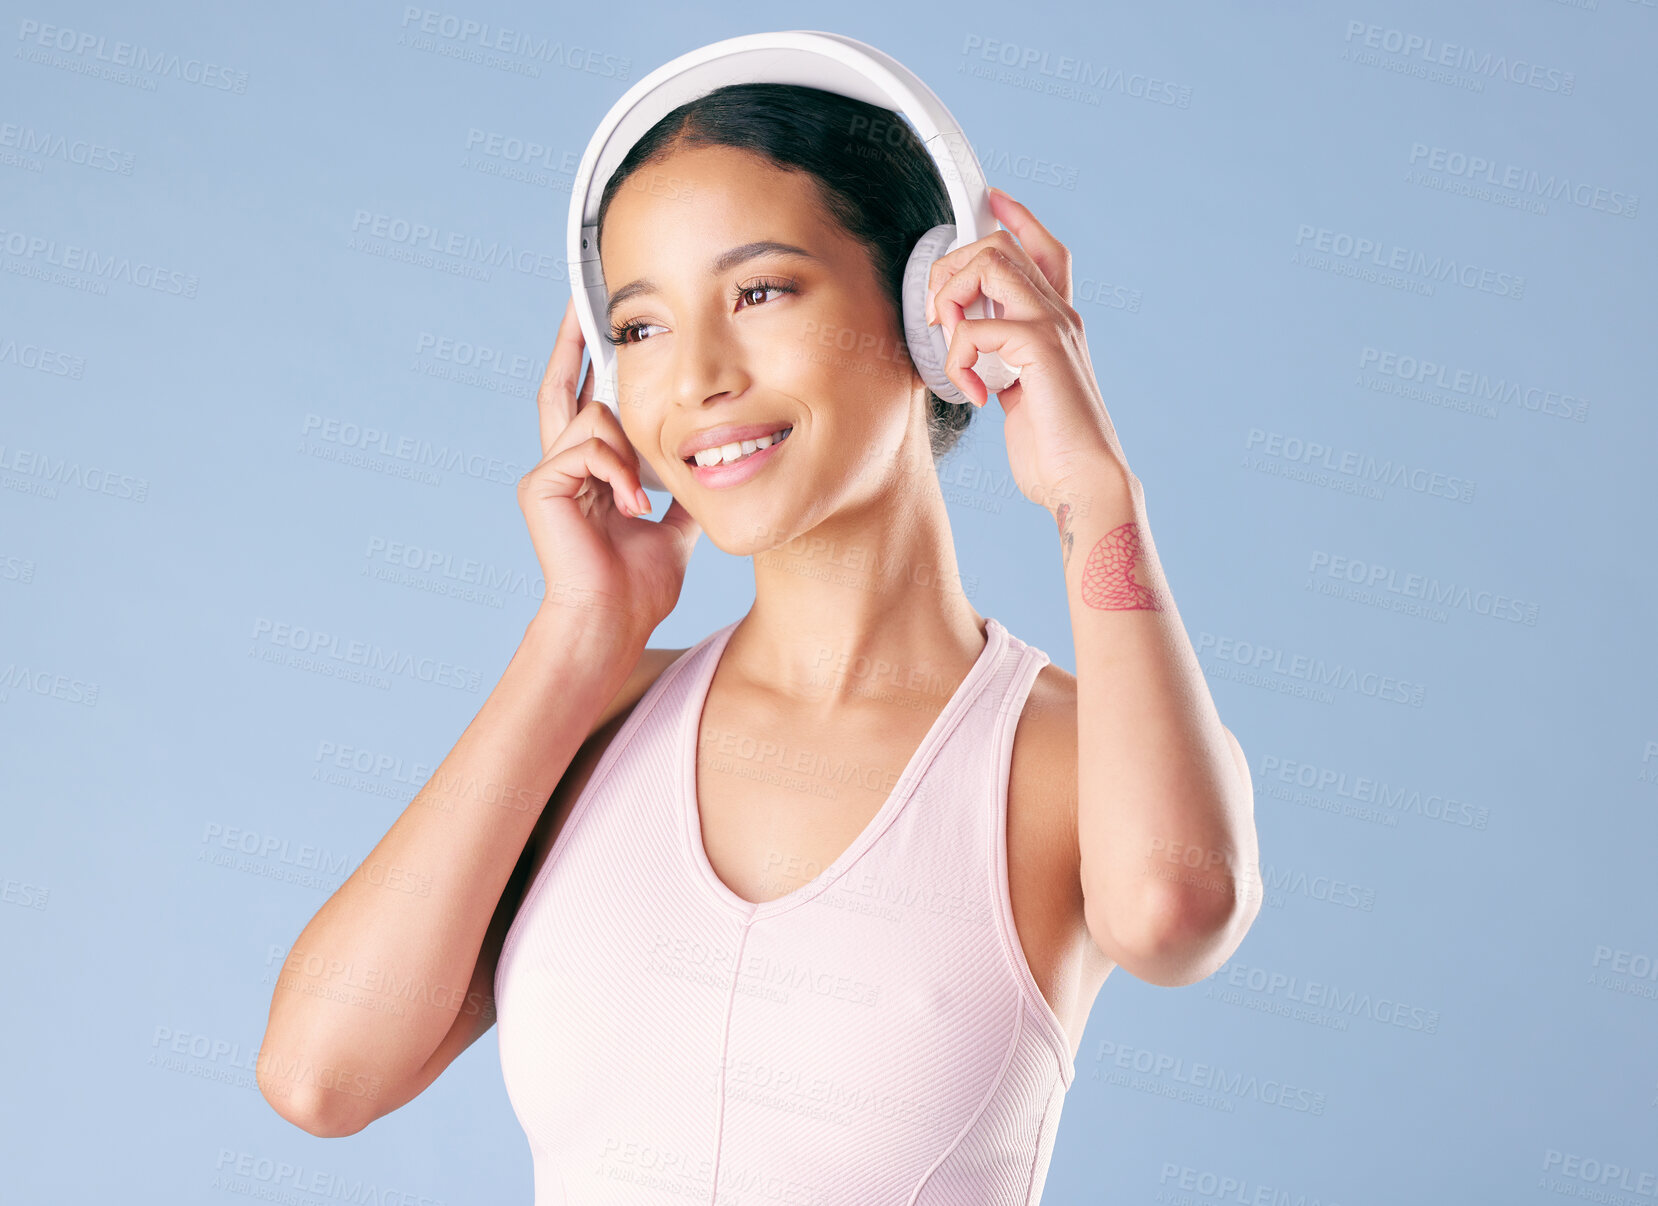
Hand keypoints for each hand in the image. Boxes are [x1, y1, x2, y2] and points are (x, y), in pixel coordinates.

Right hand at [518, 297, 700, 636]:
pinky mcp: (540, 484)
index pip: (584, 406)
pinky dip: (618, 472)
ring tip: (640, 503)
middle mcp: (562, 466)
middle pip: (561, 388)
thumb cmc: (638, 588)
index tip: (599, 326)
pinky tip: (629, 508)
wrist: (612, 621)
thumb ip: (680, 491)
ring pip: (595, 418)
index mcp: (590, 475)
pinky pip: (589, 445)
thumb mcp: (673, 526)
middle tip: (582, 300)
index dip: (589, 365)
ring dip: (630, 454)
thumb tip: (708, 466)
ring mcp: (547, 473)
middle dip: (573, 341)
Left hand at [925, 187, 1136, 511]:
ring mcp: (1053, 327)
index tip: (993, 200)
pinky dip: (959, 359)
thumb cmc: (1053, 452)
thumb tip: (970, 358)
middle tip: (936, 316)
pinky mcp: (1040, 348)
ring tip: (948, 343)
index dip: (1018, 218)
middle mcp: (1060, 315)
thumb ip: (1002, 367)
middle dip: (952, 267)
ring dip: (951, 296)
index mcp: (1058, 324)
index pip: (1044, 251)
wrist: (1082, 482)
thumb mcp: (1019, 397)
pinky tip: (974, 394)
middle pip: (1001, 245)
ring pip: (989, 264)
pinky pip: (977, 327)